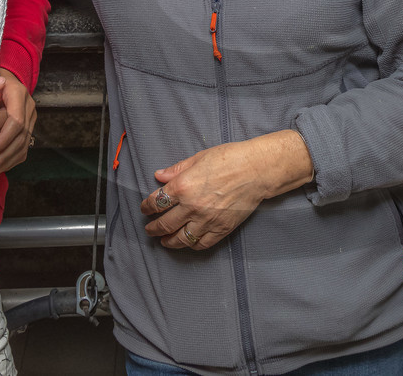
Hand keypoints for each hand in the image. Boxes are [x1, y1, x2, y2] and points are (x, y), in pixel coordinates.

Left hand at [0, 69, 36, 181]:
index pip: (16, 121)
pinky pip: (21, 149)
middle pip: (21, 136)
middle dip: (3, 156)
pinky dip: (8, 162)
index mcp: (18, 93)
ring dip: (5, 162)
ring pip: (22, 145)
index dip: (4, 138)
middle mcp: (27, 106)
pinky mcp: (24, 130)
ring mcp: (28, 119)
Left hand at [140, 131, 312, 250]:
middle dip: (153, 228)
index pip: (156, 202)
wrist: (257, 170)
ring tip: (164, 241)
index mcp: (183, 186)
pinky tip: (187, 243)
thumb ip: (177, 169)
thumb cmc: (230, 158)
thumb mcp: (199, 158)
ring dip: (168, 241)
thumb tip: (159, 176)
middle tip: (149, 229)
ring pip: (180, 239)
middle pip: (164, 224)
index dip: (146, 207)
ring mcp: (206, 220)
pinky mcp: (221, 229)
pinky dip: (191, 246)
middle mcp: (191, 206)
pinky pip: (202, 243)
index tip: (145, 208)